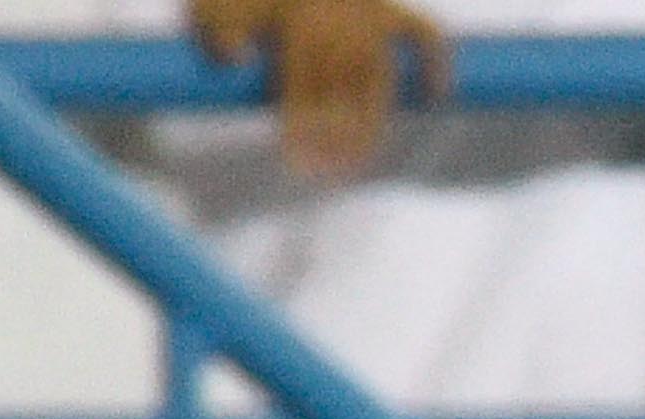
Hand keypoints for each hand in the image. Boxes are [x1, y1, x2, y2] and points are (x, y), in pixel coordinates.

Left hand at [188, 0, 449, 182]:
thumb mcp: (209, 5)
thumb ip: (214, 29)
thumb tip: (232, 58)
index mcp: (296, 20)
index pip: (302, 83)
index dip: (300, 126)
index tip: (295, 163)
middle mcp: (337, 18)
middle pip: (342, 89)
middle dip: (335, 136)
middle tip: (326, 175)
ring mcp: (367, 13)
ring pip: (378, 78)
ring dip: (371, 124)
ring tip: (359, 161)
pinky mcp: (387, 9)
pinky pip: (424, 34)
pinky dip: (435, 62)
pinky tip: (434, 95)